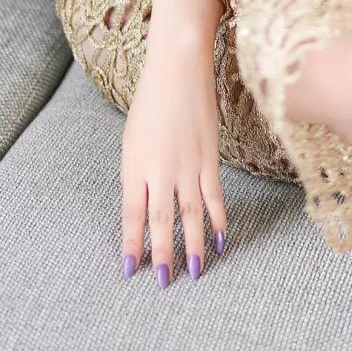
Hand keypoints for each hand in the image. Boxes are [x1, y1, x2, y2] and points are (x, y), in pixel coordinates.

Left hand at [119, 40, 227, 284]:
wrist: (178, 68)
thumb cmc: (150, 101)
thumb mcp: (132, 139)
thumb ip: (138, 173)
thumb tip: (144, 206)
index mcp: (135, 165)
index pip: (131, 215)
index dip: (131, 244)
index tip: (131, 269)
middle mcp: (160, 170)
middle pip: (161, 221)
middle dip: (162, 254)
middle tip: (164, 282)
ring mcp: (187, 165)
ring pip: (190, 215)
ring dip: (193, 246)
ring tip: (195, 272)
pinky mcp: (210, 158)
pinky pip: (215, 196)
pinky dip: (219, 220)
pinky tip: (221, 240)